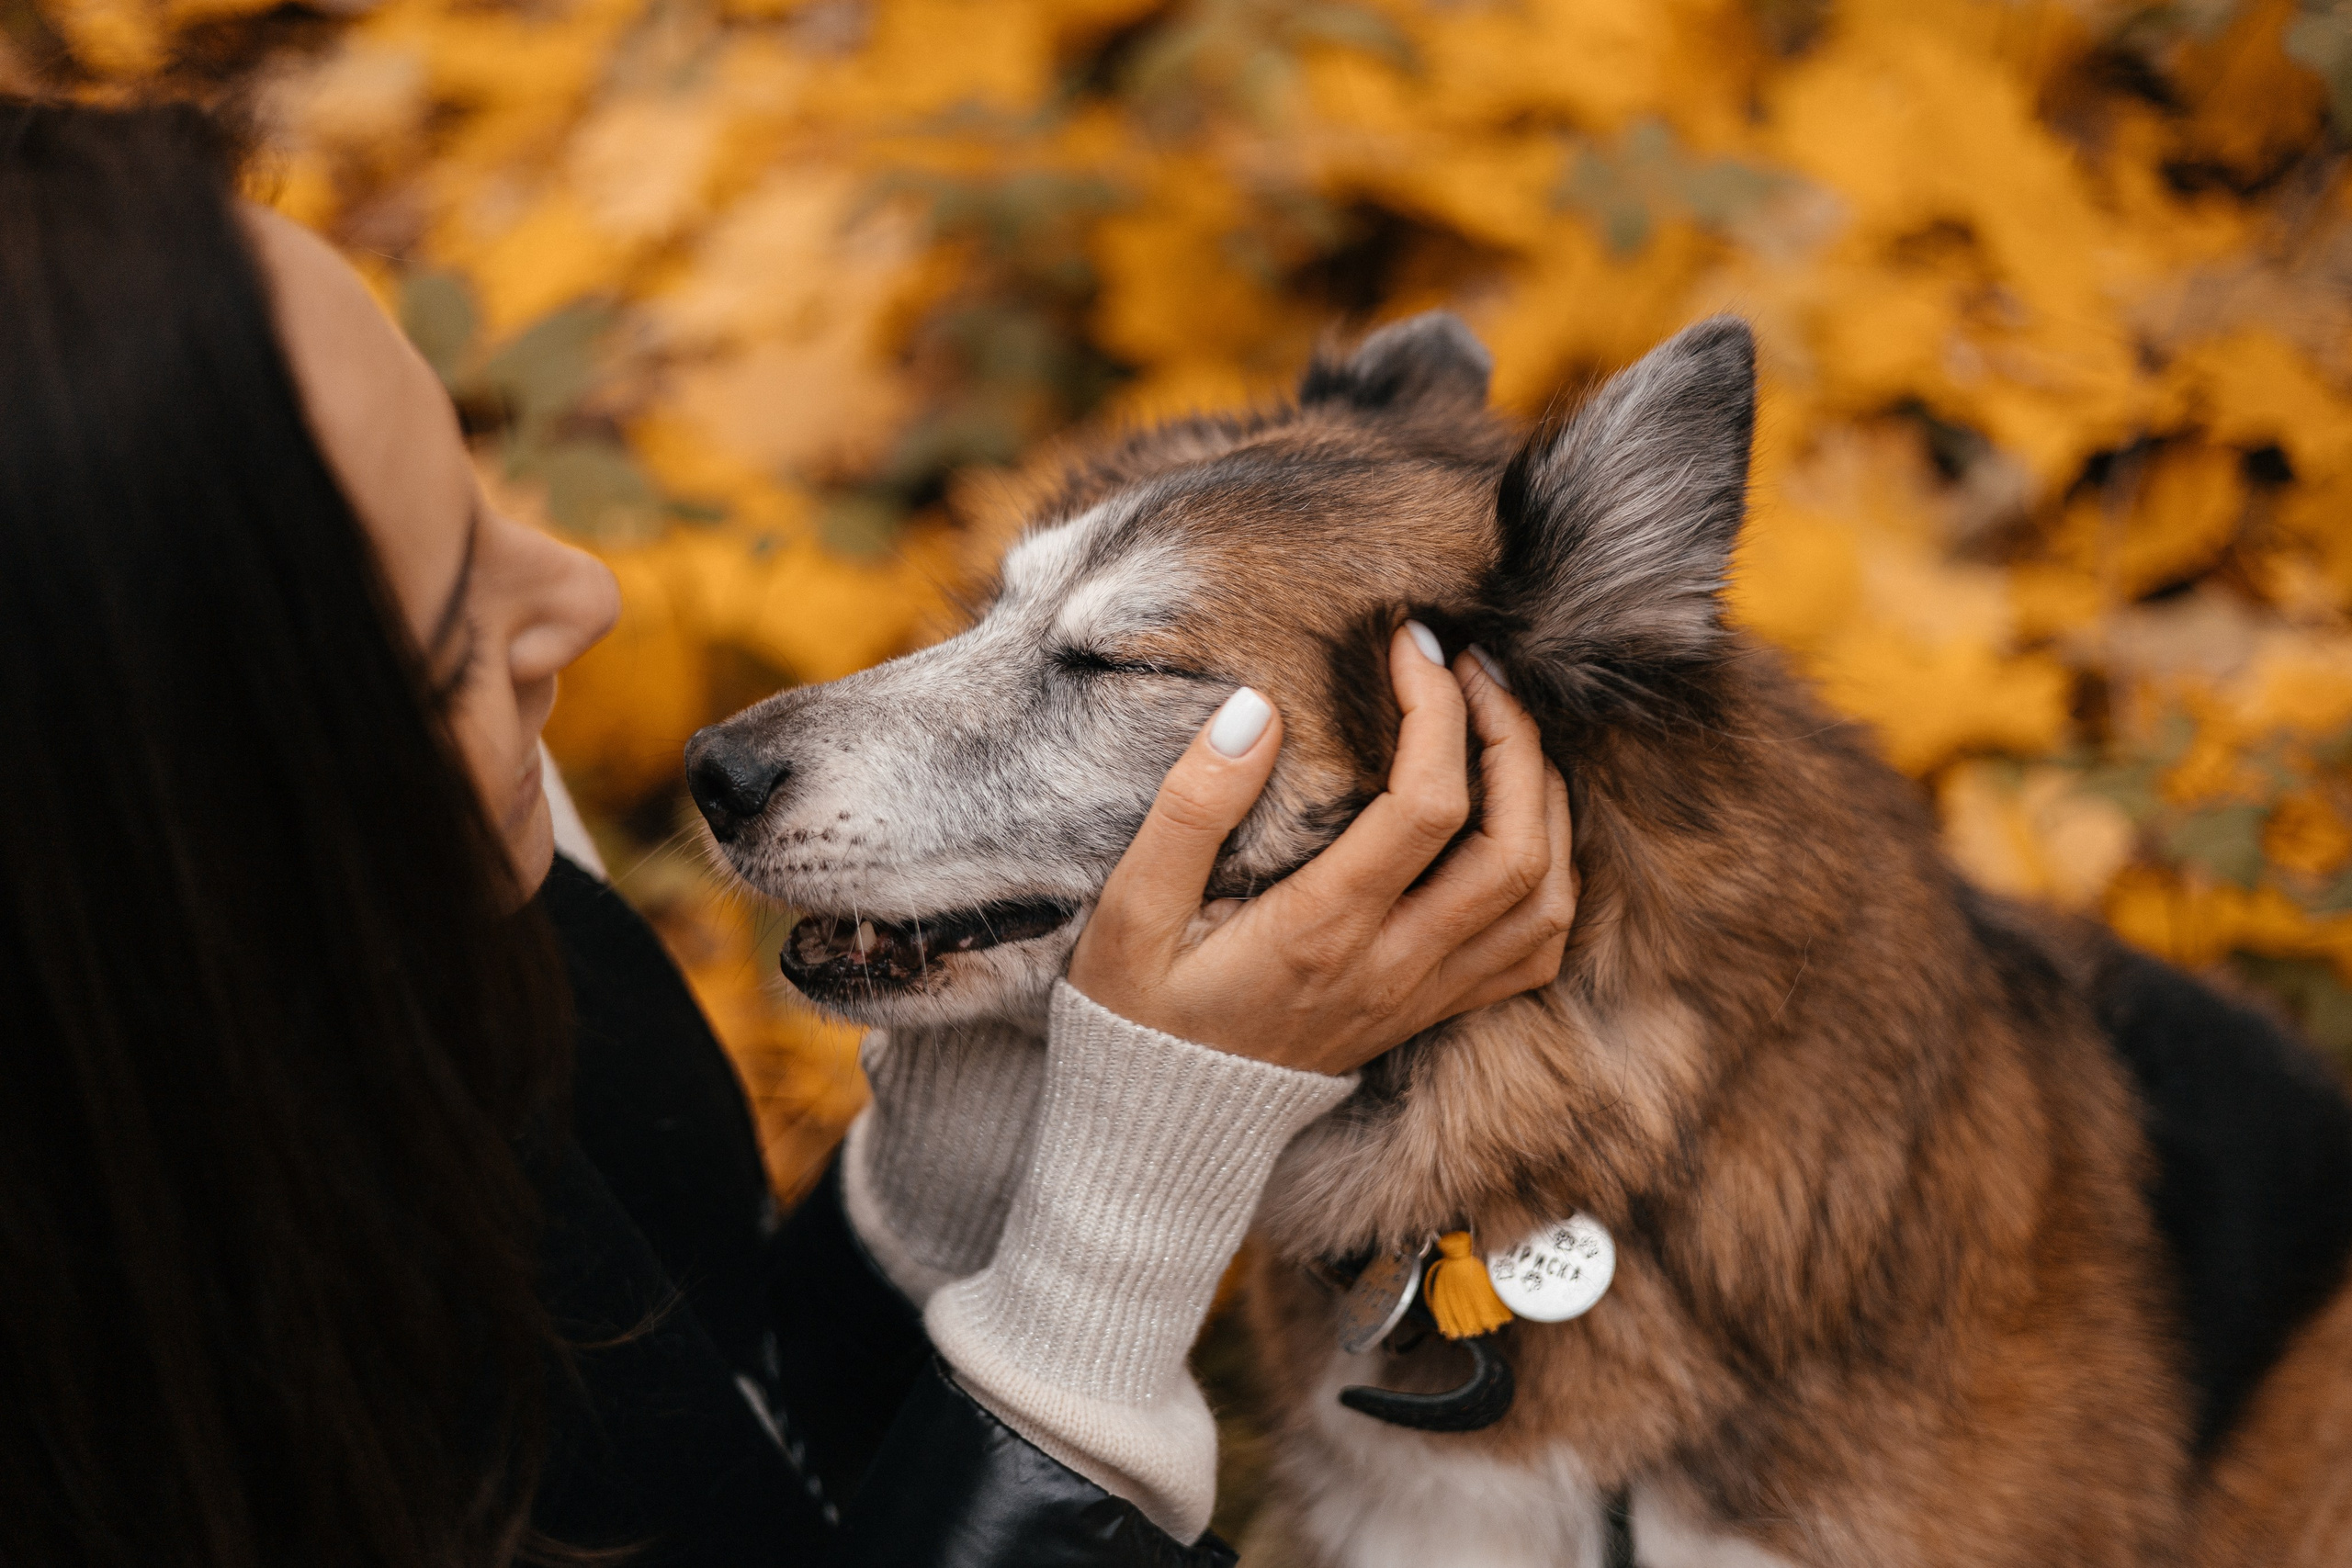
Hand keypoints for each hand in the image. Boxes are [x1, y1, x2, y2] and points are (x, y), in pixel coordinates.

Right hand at [1067, 622, 1575, 1075]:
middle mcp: (1393, 967)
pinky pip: (1535, 950)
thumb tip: (1256, 710)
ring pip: (1544, 897)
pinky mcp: (1432, 1011)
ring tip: (1502, 726)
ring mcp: (1423, 996)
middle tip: (1471, 668)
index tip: (1410, 645)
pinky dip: (1553, 875)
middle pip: (1515, 844)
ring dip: (1545, 799)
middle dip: (1511, 737)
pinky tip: (1520, 820)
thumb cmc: (1137, 1011)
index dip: (1437, 710)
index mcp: (1322, 932)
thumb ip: (1191, 809)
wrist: (1162, 1126)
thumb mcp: (1129, 912)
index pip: (1427, 806)